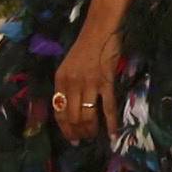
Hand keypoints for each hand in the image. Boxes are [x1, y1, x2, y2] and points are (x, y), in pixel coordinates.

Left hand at [51, 19, 120, 144]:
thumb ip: (68, 86)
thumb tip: (72, 108)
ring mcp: (89, 84)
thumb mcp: (69, 67)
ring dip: (91, 130)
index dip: (64, 128)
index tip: (70, 138)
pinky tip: (113, 133)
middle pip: (72, 117)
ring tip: (94, 137)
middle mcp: (72, 84)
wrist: (99, 31)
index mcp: (60, 80)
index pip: (58, 111)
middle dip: (78, 132)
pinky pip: (107, 108)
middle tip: (84, 140)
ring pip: (88, 115)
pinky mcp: (106, 82)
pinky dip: (111, 123)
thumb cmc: (85, 47)